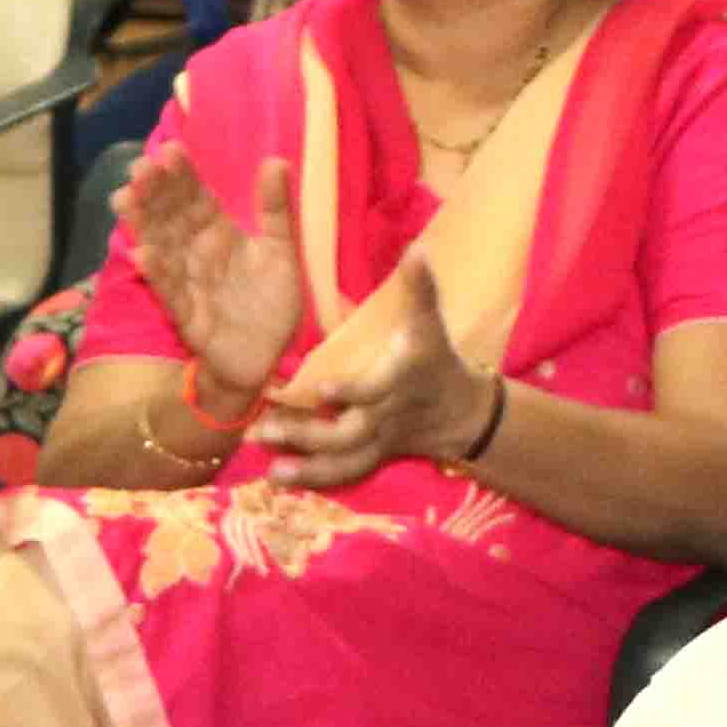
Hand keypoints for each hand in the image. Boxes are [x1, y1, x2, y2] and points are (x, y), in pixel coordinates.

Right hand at [121, 143, 306, 402]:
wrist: (269, 356)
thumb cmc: (270, 301)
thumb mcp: (280, 250)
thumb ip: (275, 208)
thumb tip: (275, 159)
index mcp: (218, 233)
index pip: (195, 198)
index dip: (182, 176)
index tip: (170, 151)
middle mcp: (197, 252)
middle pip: (171, 217)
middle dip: (155, 192)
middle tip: (140, 167)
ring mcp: (188, 281)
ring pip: (161, 247)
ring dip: (143, 225)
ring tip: (126, 199)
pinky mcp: (187, 314)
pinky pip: (170, 291)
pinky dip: (156, 273)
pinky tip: (142, 254)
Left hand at [259, 256, 498, 492]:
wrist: (461, 412)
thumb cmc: (436, 360)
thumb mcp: (432, 323)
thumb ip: (420, 288)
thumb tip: (417, 248)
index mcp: (399, 382)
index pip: (375, 390)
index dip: (351, 392)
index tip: (321, 388)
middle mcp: (386, 418)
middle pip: (348, 434)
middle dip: (308, 435)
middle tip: (264, 430)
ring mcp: (377, 442)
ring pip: (343, 460)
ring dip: (305, 466)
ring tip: (269, 470)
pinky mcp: (370, 457)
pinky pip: (343, 473)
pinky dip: (313, 479)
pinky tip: (277, 478)